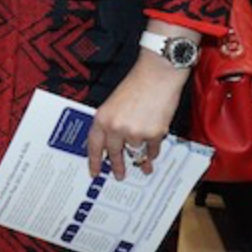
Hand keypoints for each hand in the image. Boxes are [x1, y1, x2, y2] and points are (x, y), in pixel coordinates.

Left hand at [86, 54, 188, 180]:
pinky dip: (153, 151)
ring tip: (145, 165)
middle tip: (119, 175)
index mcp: (102, 118)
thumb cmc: (136, 85)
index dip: (94, 161)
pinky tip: (153, 152)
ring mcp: (135, 132)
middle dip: (118, 166)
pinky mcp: (153, 134)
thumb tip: (113, 143)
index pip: (94, 145)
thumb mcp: (113, 104)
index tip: (94, 172)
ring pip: (136, 151)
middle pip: (114, 153)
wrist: (157, 75)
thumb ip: (111, 123)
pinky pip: (152, 149)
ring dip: (141, 157)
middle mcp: (116, 127)